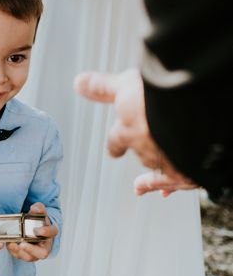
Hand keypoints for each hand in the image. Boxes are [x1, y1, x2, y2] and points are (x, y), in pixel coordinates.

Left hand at [6, 202, 56, 261]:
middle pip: (43, 253)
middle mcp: (44, 246)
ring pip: (30, 257)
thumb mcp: (38, 213)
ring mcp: (35, 252)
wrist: (31, 229)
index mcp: (49, 233)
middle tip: (22, 244)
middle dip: (32, 250)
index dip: (46, 232)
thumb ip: (38, 209)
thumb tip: (36, 208)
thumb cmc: (37, 223)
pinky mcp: (25, 254)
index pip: (52, 233)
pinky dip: (13, 251)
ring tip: (12, 244)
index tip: (38, 230)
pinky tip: (8, 244)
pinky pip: (20, 256)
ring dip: (20, 252)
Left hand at [74, 69, 195, 194]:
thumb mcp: (127, 84)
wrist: (198, 113)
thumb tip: (77, 83)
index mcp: (128, 132)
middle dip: (142, 152)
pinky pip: (180, 180)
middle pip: (141, 154)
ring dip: (154, 174)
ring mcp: (170, 161)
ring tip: (141, 185)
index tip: (114, 151)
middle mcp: (146, 151)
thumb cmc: (160, 96)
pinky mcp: (191, 169)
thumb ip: (104, 86)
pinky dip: (173, 185)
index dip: (116, 144)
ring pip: (160, 169)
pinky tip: (166, 192)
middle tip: (137, 159)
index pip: (116, 141)